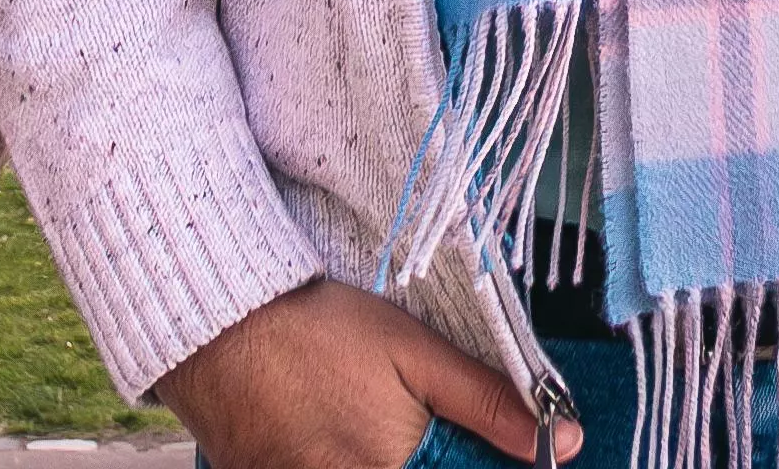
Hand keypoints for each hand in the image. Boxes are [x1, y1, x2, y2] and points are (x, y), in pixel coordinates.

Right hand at [150, 279, 559, 468]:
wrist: (217, 324)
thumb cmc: (318, 331)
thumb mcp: (417, 354)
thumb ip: (490, 404)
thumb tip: (561, 443)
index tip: (506, 458)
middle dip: (428, 459)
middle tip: (412, 431)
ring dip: (387, 460)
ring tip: (369, 424)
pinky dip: (342, 460)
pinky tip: (335, 432)